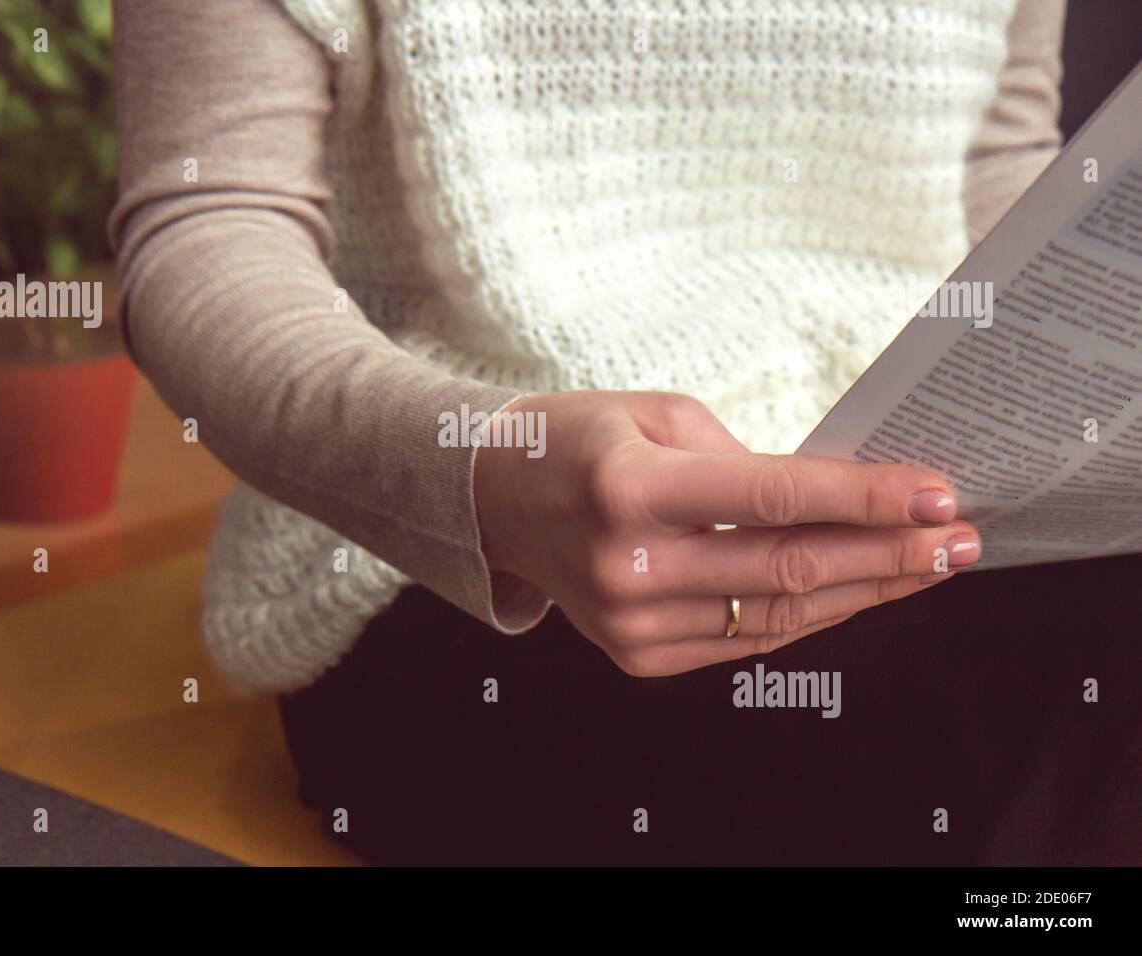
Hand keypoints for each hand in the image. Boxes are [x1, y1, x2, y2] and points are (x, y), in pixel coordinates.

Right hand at [473, 391, 978, 676]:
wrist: (493, 500)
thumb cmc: (579, 439)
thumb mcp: (655, 414)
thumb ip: (745, 462)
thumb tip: (838, 506)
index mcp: (628, 487)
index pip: (774, 498)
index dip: (866, 498)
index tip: (940, 493)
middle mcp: (625, 565)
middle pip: (788, 568)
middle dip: (887, 553)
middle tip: (960, 537)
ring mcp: (628, 623)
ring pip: (776, 614)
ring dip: (862, 591)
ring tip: (927, 566)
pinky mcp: (636, 656)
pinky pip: (744, 639)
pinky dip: (808, 616)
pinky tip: (856, 591)